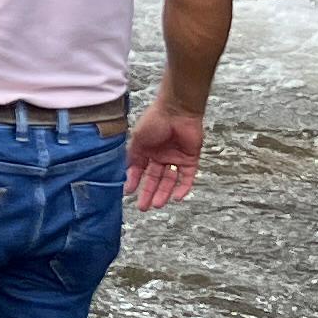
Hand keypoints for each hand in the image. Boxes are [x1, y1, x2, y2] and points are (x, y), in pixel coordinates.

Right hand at [128, 97, 204, 211]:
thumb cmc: (155, 120)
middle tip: (144, 207)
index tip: (129, 193)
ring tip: (157, 205)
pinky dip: (183, 188)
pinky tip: (176, 197)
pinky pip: (187, 177)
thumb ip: (132, 158)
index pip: (140, 170)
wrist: (177, 111)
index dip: (135, 182)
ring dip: (164, 193)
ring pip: (170, 180)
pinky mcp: (190, 159)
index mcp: (147, 150)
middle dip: (149, 193)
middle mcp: (161, 156)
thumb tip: (126, 176)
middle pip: (155, 179)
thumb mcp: (137, 140)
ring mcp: (176, 158)